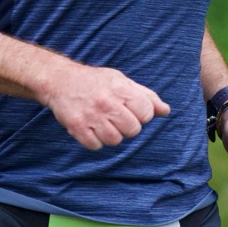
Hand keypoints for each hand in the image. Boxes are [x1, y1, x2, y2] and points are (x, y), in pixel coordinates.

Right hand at [46, 61, 169, 150]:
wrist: (61, 80)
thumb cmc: (97, 81)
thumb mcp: (122, 81)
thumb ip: (146, 96)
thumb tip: (166, 111)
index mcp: (121, 89)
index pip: (146, 113)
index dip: (143, 114)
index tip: (133, 110)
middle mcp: (107, 103)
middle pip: (133, 130)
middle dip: (128, 126)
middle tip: (118, 117)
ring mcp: (91, 116)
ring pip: (115, 140)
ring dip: (112, 134)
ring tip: (104, 122)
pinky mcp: (77, 127)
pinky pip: (96, 146)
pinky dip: (96, 141)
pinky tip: (92, 128)